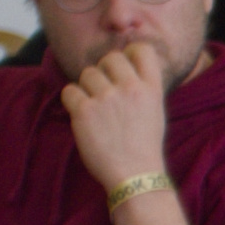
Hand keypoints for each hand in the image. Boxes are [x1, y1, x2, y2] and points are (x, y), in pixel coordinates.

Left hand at [62, 38, 174, 190]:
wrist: (134, 175)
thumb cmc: (144, 146)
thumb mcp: (155, 112)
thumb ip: (141, 88)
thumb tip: (121, 69)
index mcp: (151, 88)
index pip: (141, 49)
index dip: (129, 53)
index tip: (124, 66)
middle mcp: (130, 88)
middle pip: (110, 58)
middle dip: (104, 71)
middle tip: (104, 91)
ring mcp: (106, 98)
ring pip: (87, 73)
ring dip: (87, 88)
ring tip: (95, 108)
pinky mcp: (84, 111)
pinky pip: (69, 91)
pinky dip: (72, 101)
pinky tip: (82, 114)